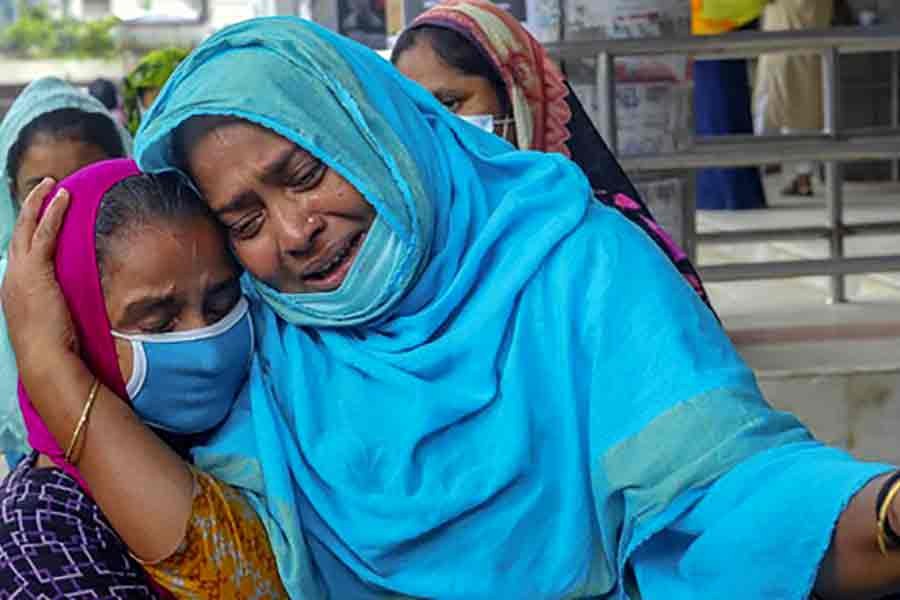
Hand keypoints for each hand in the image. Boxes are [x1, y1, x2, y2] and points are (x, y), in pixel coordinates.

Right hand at [1, 178, 76, 375]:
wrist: (46, 360)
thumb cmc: (52, 350)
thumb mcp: (48, 323)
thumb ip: (53, 307)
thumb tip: (67, 305)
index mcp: (13, 291)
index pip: (18, 254)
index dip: (27, 233)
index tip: (38, 218)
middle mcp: (10, 279)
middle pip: (17, 234)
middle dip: (29, 209)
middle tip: (42, 189)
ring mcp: (20, 274)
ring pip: (28, 228)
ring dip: (40, 203)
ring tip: (53, 185)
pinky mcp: (35, 272)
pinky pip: (45, 233)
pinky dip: (53, 213)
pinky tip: (64, 198)